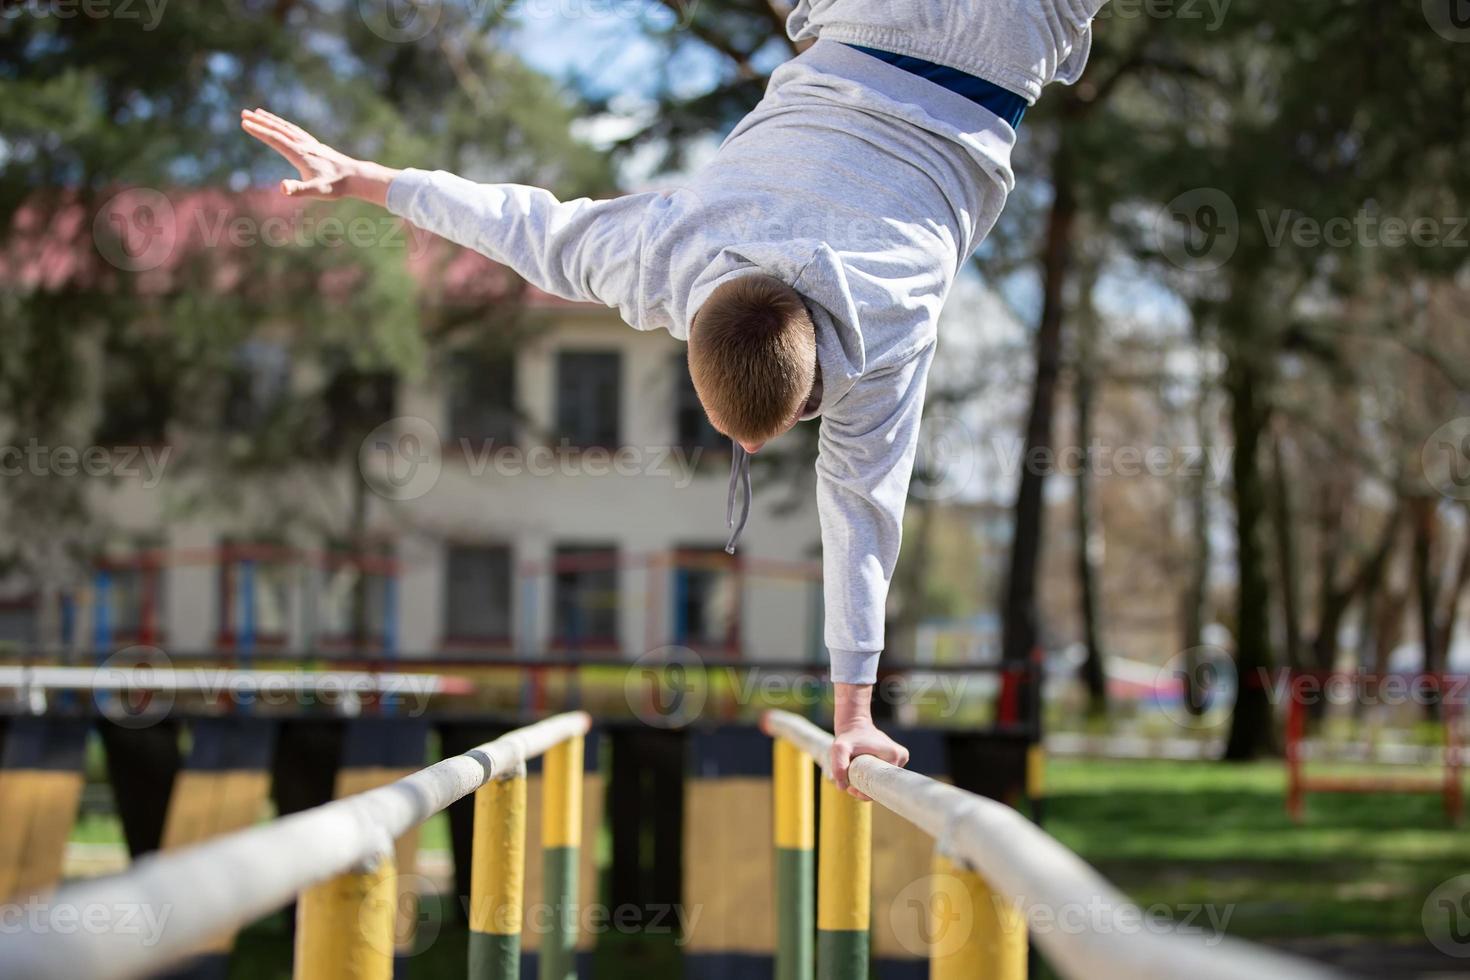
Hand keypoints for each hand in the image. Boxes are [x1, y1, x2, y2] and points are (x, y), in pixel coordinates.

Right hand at [239, 108, 398, 205]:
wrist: (355, 177)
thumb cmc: (336, 186)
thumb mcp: (317, 191)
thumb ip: (299, 190)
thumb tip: (282, 188)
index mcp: (300, 154)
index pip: (275, 139)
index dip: (259, 131)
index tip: (244, 123)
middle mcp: (303, 145)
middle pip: (278, 129)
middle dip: (260, 121)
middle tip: (243, 113)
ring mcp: (310, 144)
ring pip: (287, 127)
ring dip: (271, 120)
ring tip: (258, 112)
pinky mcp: (315, 146)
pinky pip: (295, 131)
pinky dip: (284, 125)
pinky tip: (282, 126)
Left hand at [830, 682, 908, 800]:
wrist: (854, 724)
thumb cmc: (848, 737)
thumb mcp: (839, 749)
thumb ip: (838, 766)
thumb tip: (843, 787)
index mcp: (894, 755)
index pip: (882, 784)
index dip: (866, 792)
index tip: (851, 789)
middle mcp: (901, 757)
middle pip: (884, 784)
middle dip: (867, 788)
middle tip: (850, 783)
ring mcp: (901, 758)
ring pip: (884, 780)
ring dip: (869, 782)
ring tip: (856, 773)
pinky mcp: (897, 758)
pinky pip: (884, 774)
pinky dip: (873, 776)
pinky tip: (863, 771)